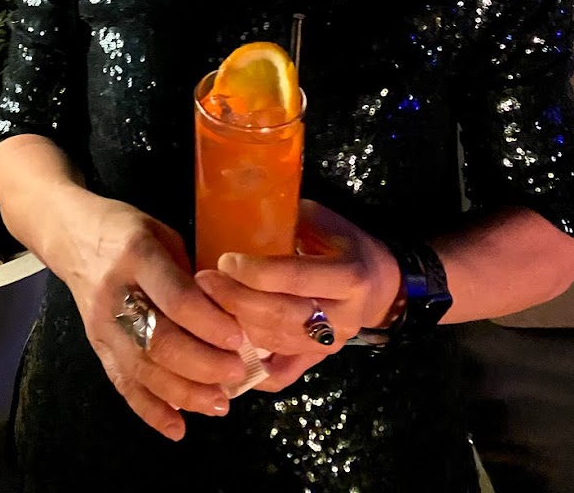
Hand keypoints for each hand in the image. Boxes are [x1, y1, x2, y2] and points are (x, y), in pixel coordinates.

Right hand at [56, 193, 249, 440]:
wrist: (69, 233)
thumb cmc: (126, 229)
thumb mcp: (163, 234)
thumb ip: (189, 274)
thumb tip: (227, 319)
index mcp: (138, 255)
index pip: (176, 299)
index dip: (210, 324)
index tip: (240, 338)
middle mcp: (115, 293)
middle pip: (159, 342)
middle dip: (203, 364)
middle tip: (237, 373)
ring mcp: (101, 323)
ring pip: (141, 370)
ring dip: (184, 394)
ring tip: (219, 403)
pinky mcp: (95, 344)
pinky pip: (121, 384)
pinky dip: (150, 410)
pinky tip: (178, 428)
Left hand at [193, 200, 400, 393]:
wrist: (381, 284)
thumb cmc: (345, 243)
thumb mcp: (323, 221)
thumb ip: (287, 221)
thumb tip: (239, 213)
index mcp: (348, 276)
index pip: (295, 277)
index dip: (255, 273)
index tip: (225, 261)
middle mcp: (342, 316)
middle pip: (282, 314)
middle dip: (237, 299)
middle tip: (204, 282)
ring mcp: (331, 344)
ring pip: (277, 342)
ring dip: (236, 326)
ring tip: (205, 305)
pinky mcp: (319, 361)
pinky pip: (283, 373)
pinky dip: (253, 368)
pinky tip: (225, 352)